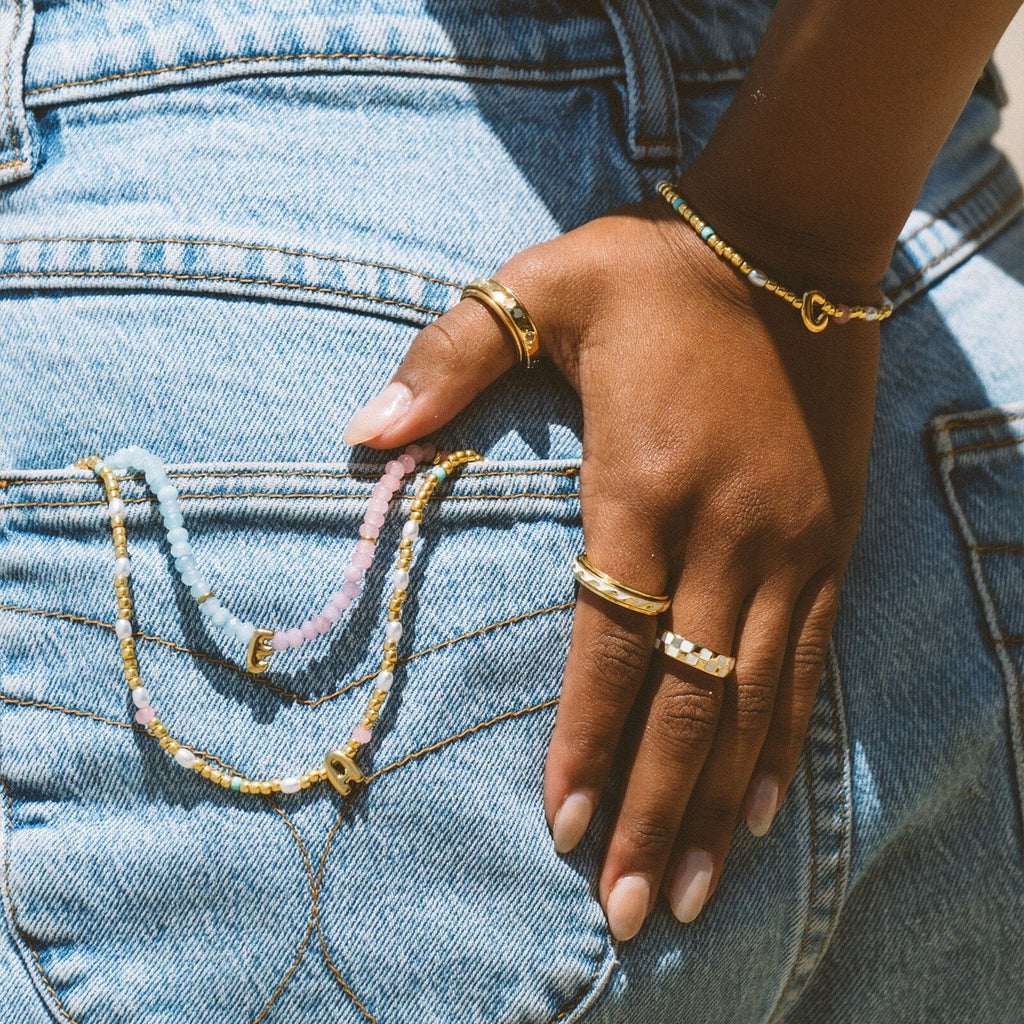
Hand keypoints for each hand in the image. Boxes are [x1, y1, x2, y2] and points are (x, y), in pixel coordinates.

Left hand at [342, 196, 879, 940]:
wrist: (790, 238)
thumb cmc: (654, 268)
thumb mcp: (541, 284)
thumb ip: (448, 356)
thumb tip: (360, 430)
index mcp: (646, 478)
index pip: (610, 642)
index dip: (584, 740)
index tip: (559, 824)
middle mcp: (728, 527)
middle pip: (686, 698)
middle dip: (648, 807)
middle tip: (622, 906)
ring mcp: (790, 539)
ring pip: (754, 699)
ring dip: (715, 802)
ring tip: (685, 889)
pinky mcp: (831, 536)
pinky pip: (809, 659)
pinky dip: (782, 739)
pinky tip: (759, 806)